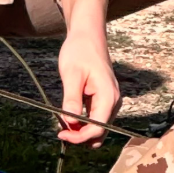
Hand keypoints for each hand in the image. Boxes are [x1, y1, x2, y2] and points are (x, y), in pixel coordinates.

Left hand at [55, 0, 117, 147]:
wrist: (87, 35)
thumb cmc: (79, 51)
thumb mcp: (71, 74)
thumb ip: (71, 98)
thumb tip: (69, 122)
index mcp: (108, 96)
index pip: (98, 128)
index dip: (79, 137)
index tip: (60, 134)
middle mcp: (113, 101)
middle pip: (100, 132)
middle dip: (81, 137)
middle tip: (60, 130)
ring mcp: (110, 101)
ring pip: (99, 128)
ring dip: (81, 131)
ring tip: (62, 123)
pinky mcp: (104, 99)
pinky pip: (96, 118)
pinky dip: (83, 122)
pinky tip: (68, 115)